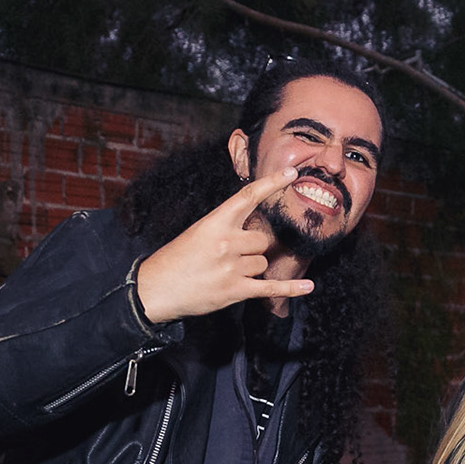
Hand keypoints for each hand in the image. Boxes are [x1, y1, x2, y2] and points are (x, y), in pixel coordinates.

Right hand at [134, 167, 311, 323]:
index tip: (291, 173)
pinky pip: (270, 287)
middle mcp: (226, 242)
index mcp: (215, 222)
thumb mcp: (198, 233)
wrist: (156, 288)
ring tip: (225, 273)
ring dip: (251, 269)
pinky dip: (291, 288)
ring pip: (262, 263)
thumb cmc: (177, 259)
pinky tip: (308, 286)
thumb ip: (226, 228)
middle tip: (230, 257)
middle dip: (253, 249)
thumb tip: (256, 231)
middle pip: (262, 240)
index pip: (248, 196)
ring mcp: (232, 267)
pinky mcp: (235, 290)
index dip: (272, 183)